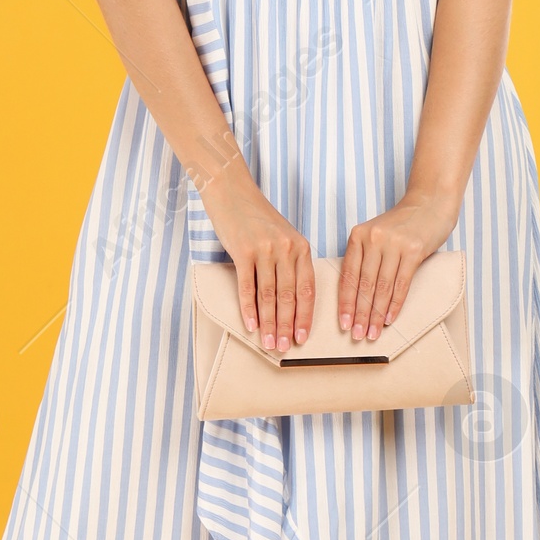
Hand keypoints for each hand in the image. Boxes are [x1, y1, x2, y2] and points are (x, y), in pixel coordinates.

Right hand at [202, 168, 314, 351]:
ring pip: (270, 295)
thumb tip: (290, 300)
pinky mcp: (243, 251)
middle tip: (285, 347)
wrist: (232, 191)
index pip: (308, 288)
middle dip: (287, 325)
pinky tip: (250, 325)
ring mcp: (265, 250)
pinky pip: (248, 286)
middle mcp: (286, 249)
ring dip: (269, 323)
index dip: (306, 316)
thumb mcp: (283, 235)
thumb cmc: (257, 217)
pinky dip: (249, 309)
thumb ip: (290, 261)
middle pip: (290, 296)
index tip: (303, 336)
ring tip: (269, 342)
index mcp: (301, 247)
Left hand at [339, 192, 458, 342]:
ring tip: (373, 332)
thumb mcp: (375, 235)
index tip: (343, 323)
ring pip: (382, 287)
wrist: (429, 204)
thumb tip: (354, 296)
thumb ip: (364, 258)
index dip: (345, 303)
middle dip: (360, 314)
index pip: (348, 276)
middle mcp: (373, 239)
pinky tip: (390, 318)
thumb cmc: (401, 224)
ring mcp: (394, 244)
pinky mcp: (414, 250)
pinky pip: (401, 283)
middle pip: (364, 284)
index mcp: (358, 235)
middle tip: (357, 335)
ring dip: (376, 314)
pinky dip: (395, 304)